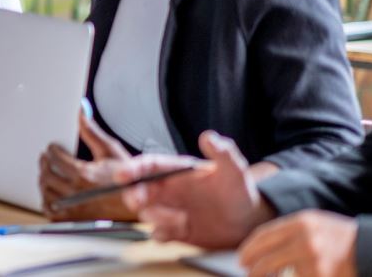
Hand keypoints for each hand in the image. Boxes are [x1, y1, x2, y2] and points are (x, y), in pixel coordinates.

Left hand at [39, 112, 134, 220]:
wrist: (138, 203)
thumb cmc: (127, 179)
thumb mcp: (110, 150)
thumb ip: (91, 131)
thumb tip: (81, 113)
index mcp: (84, 174)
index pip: (55, 158)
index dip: (51, 150)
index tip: (52, 147)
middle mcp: (76, 192)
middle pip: (47, 175)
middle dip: (44, 163)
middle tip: (45, 158)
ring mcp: (75, 207)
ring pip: (46, 193)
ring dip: (44, 181)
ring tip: (47, 173)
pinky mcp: (75, 219)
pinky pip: (51, 212)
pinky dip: (47, 202)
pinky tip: (52, 194)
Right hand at [118, 131, 273, 249]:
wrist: (249, 222)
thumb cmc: (240, 192)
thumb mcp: (234, 169)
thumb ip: (222, 152)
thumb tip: (208, 136)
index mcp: (177, 172)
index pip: (148, 166)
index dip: (132, 169)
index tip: (122, 175)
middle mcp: (170, 190)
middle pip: (139, 189)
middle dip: (134, 195)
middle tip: (139, 201)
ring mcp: (171, 211)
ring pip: (147, 213)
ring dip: (155, 217)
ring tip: (179, 220)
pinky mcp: (176, 231)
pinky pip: (158, 233)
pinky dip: (161, 234)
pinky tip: (177, 232)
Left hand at [239, 211, 357, 276]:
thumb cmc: (341, 238)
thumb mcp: (315, 224)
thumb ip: (290, 232)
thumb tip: (263, 247)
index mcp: (301, 222)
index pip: (264, 235)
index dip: (249, 248)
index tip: (242, 258)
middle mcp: (304, 240)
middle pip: (266, 257)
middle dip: (253, 268)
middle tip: (247, 272)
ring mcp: (312, 260)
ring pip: (278, 273)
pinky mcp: (320, 276)